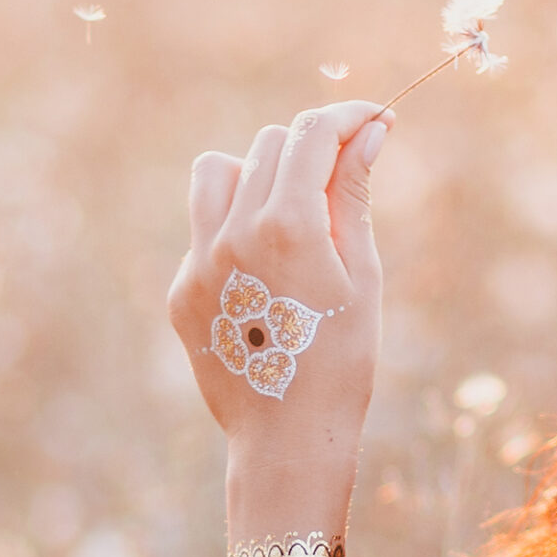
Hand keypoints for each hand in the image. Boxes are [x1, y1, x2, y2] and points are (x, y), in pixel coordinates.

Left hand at [166, 100, 390, 448]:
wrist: (289, 440)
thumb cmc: (343, 361)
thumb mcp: (361, 274)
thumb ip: (354, 195)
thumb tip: (370, 134)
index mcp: (288, 226)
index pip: (313, 134)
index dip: (349, 117)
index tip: (374, 121)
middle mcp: (233, 233)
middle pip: (270, 145)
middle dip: (311, 150)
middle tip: (342, 183)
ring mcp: (198, 262)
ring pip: (218, 172)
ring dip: (257, 177)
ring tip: (289, 219)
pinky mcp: (181, 291)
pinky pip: (202, 230)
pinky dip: (233, 231)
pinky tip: (263, 279)